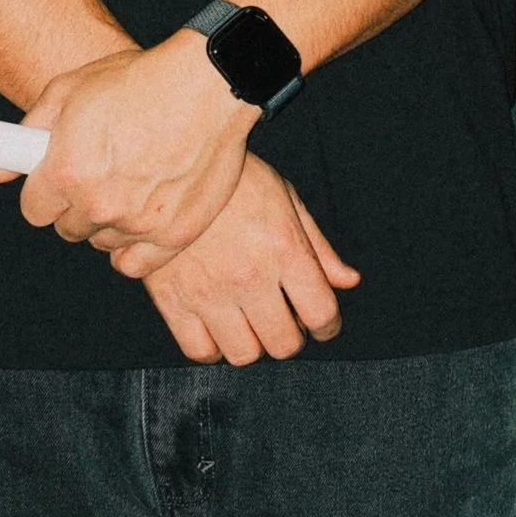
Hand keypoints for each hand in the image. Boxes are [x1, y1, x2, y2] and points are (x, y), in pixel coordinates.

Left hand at [4, 30, 257, 260]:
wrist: (208, 82)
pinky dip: (135, 247)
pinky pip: (135, 264)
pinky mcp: (175, 234)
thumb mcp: (70, 90)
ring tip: (132, 179)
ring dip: (109, 220)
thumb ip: (25, 133)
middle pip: (68, 228)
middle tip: (101, 172)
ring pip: (102, 242)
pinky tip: (141, 216)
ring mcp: (139, 223)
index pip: (34, 210)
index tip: (57, 180)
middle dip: (76, 204)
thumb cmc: (138, 79)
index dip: (44, 192)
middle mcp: (99, 202)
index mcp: (67, 170)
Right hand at [141, 155, 359, 365]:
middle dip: (291, 337)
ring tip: (250, 322)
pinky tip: (217, 326)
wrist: (166, 162)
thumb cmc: (232, 177)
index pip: (322, 313)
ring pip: (244, 354)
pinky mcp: (172, 299)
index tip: (323, 325)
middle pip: (284, 344)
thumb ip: (318, 246)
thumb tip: (349, 281)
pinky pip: (200, 350)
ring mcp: (208, 291)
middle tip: (284, 320)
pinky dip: (213, 347)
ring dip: (253, 344)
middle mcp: (249, 276)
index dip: (329, 327)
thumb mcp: (285, 197)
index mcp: (283, 249)